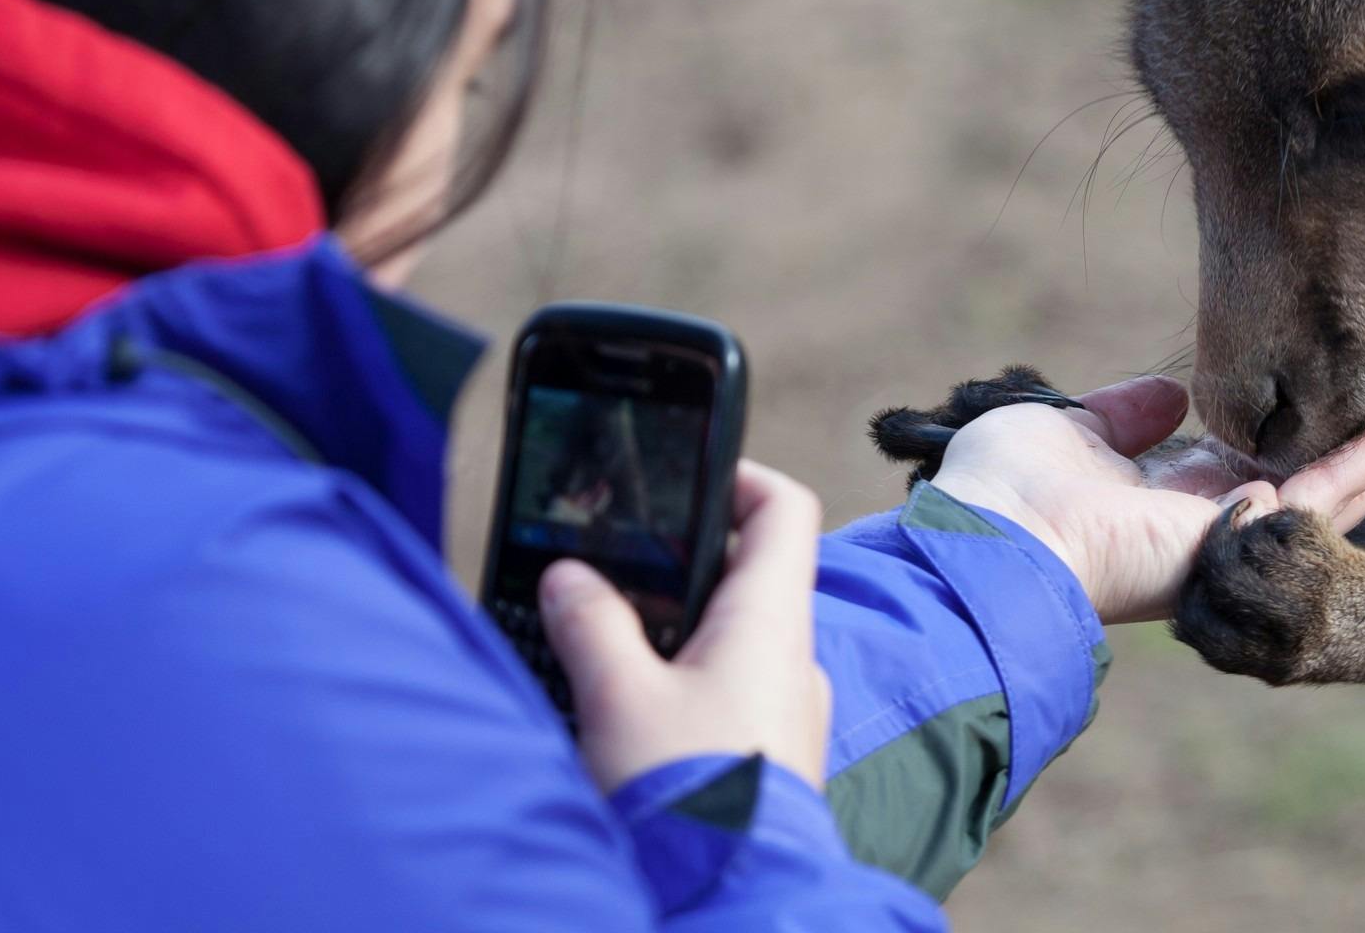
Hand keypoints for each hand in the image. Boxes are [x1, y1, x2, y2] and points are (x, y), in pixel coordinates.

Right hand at [541, 460, 835, 792]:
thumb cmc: (688, 795)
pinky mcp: (767, 759)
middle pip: (748, 574)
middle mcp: (793, 658)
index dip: (739, 475)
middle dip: (681, 563)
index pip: (785, 508)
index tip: (685, 473)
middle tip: (616, 564)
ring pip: (733, 639)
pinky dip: (682, 682)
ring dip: (675, 628)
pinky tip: (627, 709)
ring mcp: (787, 712)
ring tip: (605, 639)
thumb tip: (570, 578)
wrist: (729, 898)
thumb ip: (591, 623)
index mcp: (773, 620)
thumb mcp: (618, 696)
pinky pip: (728, 695)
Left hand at [928, 359, 1364, 625]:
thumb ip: (1123, 415)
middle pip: (1327, 472)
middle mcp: (1223, 520)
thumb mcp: (1072, 429)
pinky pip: (1338, 487)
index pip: (1268, 459)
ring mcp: (1247, 534)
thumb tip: (1167, 396)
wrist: (999, 536)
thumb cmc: (1009, 489)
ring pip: (1350, 483)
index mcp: (1177, 497)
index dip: (1315, 421)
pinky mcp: (1258, 533)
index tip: (1353, 382)